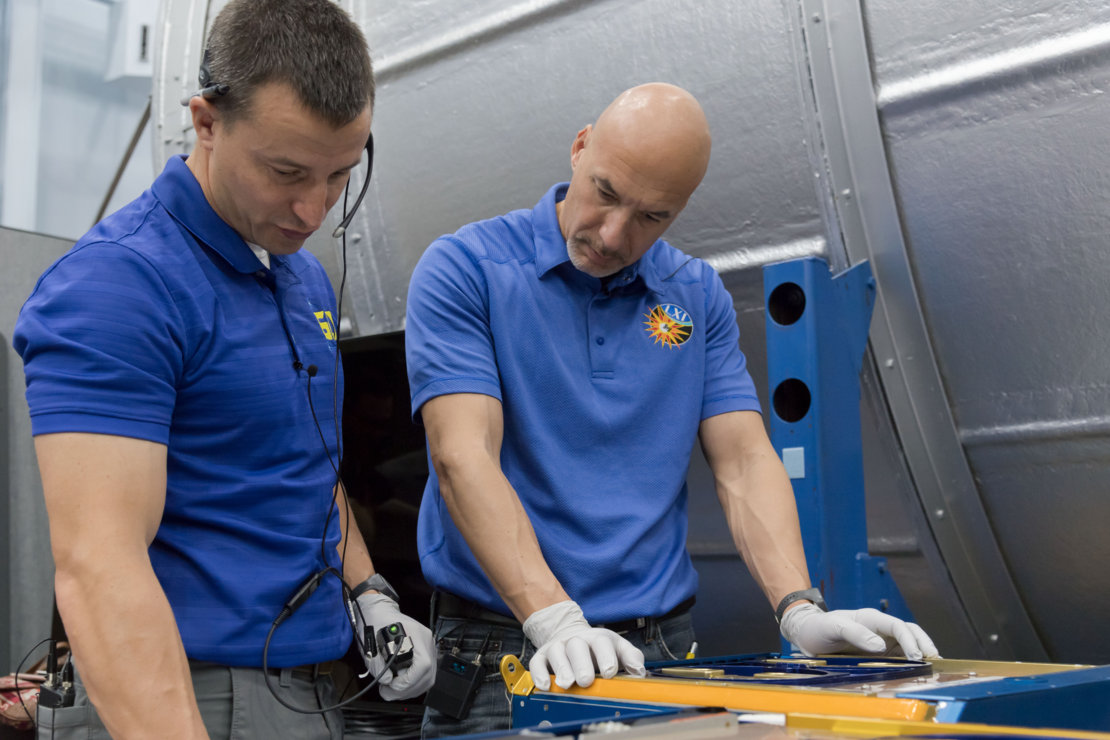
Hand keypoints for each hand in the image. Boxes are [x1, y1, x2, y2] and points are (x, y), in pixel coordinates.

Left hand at [353, 592, 436, 699]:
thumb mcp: (370, 642)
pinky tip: (399, 683)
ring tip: (391, 688)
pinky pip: (425, 675)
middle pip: (428, 675)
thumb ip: (377, 663)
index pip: (423, 664)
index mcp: (415, 634)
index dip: (409, 680)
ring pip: (428, 678)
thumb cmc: (375, 621)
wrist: (379, 610)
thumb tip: (387, 680)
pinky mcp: (425, 653)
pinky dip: (412, 684)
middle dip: (406, 690)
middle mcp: (426, 641)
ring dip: (409, 689)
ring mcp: (428, 647)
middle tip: (387, 692)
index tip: (392, 684)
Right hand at [522, 600, 645, 689]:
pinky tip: (545, 685)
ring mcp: (558, 647)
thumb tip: (639, 672)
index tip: (610, 672)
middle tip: (587, 680)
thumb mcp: (618, 647)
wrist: (571, 636)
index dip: (606, 657)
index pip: (601, 643)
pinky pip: (537, 663)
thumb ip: (631, 657)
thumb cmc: (597, 647)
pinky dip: (539, 674)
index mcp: (597, 638)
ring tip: (568, 684)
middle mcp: (576, 640)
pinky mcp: (542, 656)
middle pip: (577, 647)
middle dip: (582, 664)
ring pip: (557, 653)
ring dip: (562, 669)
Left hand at [779, 604, 939, 659]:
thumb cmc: (818, 627)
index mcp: (870, 618)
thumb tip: (880, 646)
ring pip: (908, 644)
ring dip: (921, 653)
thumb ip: (855, 633)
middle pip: (909, 632)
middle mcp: (879, 628)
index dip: (909, 640)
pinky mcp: (878, 653)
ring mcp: (880, 640)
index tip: (916, 656)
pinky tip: (917, 672)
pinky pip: (898, 656)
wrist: (806, 633)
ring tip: (932, 668)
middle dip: (924, 644)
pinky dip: (910, 663)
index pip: (897, 626)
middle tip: (934, 661)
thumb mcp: (833, 627)